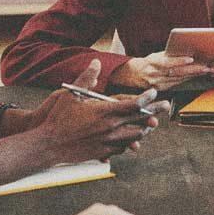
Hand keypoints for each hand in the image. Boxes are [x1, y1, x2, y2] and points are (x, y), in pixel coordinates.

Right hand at [28, 60, 170, 162]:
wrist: (48, 145)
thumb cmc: (58, 118)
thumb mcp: (71, 94)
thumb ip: (86, 78)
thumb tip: (95, 63)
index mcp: (105, 111)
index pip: (133, 104)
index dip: (147, 98)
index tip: (154, 93)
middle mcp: (110, 127)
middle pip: (139, 120)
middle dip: (154, 112)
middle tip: (165, 106)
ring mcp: (108, 141)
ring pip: (134, 136)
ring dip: (144, 129)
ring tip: (150, 125)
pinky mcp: (103, 152)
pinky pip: (122, 147)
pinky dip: (129, 142)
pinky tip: (131, 140)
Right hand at [111, 52, 208, 89]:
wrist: (134, 76)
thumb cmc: (147, 63)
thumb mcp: (155, 56)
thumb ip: (168, 55)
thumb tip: (183, 52)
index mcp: (153, 63)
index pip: (168, 63)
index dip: (180, 61)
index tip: (191, 58)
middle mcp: (155, 75)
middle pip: (177, 73)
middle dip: (193, 70)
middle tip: (206, 67)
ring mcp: (159, 84)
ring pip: (179, 79)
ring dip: (194, 75)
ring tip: (206, 71)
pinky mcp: (162, 90)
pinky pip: (177, 84)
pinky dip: (188, 80)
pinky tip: (196, 76)